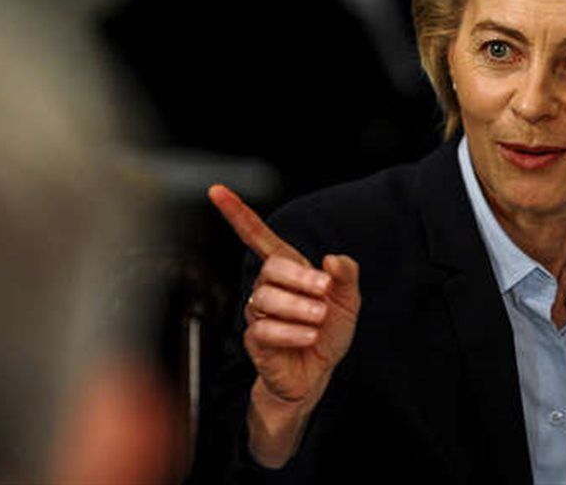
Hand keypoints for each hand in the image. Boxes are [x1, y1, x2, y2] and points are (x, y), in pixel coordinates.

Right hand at [207, 185, 359, 465]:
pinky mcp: (255, 339)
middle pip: (271, 268)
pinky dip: (292, 332)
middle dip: (301, 278)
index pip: (258, 236)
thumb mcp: (348, 301)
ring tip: (318, 319)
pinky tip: (307, 337)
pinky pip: (265, 329)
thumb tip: (333, 257)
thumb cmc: (327, 332)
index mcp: (289, 269)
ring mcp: (259, 313)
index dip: (238, 213)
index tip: (217, 190)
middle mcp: (268, 287)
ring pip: (267, 298)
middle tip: (324, 291)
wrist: (318, 373)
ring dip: (299, 307)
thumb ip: (347, 275)